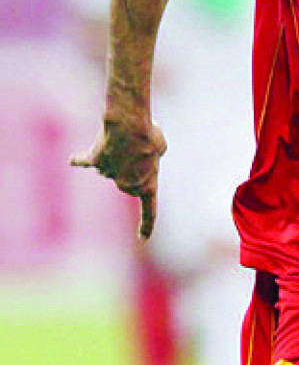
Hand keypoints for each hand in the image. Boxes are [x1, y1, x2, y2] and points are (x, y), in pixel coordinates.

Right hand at [70, 120, 166, 239]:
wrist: (129, 126)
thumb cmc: (149, 137)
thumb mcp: (160, 146)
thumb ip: (151, 155)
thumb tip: (135, 155)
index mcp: (147, 186)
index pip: (149, 211)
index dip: (147, 225)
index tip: (144, 238)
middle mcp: (127, 185)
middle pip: (128, 176)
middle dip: (133, 161)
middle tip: (139, 144)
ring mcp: (108, 173)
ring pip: (111, 165)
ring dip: (118, 150)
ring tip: (124, 136)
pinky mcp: (94, 159)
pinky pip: (85, 160)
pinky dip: (80, 160)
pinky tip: (72, 161)